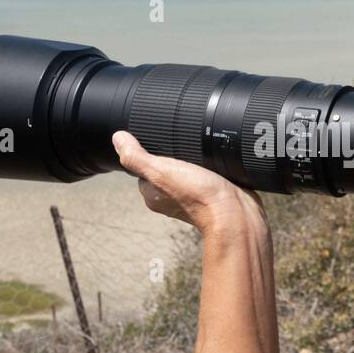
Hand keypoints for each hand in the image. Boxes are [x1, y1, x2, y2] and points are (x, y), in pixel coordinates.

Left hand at [111, 131, 265, 234]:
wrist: (236, 213)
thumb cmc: (199, 196)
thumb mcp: (161, 171)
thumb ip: (137, 157)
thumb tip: (117, 138)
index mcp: (153, 193)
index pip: (143, 164)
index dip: (152, 150)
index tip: (164, 143)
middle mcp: (170, 196)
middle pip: (166, 164)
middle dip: (175, 153)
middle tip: (186, 150)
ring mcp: (191, 194)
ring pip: (186, 167)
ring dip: (193, 158)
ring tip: (200, 155)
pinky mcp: (210, 191)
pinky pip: (204, 172)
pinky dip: (208, 165)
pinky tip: (213, 162)